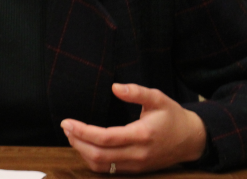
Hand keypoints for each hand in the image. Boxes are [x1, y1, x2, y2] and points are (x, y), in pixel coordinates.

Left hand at [61, 83, 206, 173]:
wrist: (192, 140)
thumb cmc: (173, 117)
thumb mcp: (158, 98)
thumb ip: (137, 92)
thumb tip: (115, 87)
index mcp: (142, 135)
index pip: (106, 138)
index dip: (83, 131)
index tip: (67, 122)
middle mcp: (138, 154)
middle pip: (99, 155)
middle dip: (77, 141)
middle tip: (66, 126)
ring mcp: (137, 165)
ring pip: (101, 165)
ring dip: (82, 151)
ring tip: (72, 134)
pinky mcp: (136, 170)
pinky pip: (109, 169)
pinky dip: (92, 159)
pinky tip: (85, 146)